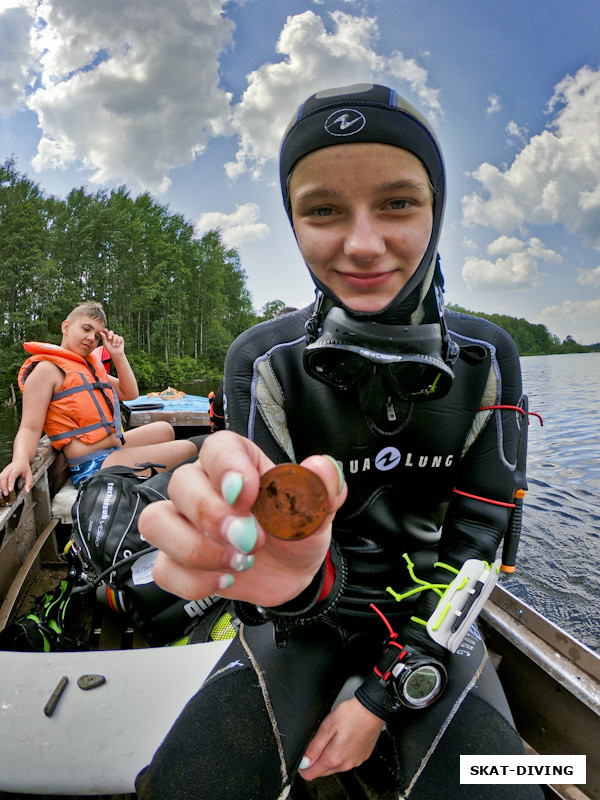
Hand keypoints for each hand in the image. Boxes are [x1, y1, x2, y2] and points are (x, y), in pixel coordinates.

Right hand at [0, 457, 32, 495]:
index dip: (10, 483)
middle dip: (4, 486)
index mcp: (16, 469)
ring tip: (2, 493)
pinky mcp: (3, 472)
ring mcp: (5, 470)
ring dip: (0, 486)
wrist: (20, 460)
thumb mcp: (29, 474)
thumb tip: (27, 491)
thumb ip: (28, 483)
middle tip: (6, 494)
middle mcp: (9, 469)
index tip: (10, 490)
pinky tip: (0, 489)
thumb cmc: (25, 468)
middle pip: (4, 477)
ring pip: (0, 477)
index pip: (12, 476)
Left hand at [99, 329, 124, 357]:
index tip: (105, 330)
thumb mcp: (105, 344)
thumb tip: (100, 332)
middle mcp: (112, 336)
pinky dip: (118, 341)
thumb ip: (103, 338)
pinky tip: (117, 345)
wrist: (116, 353)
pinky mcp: (121, 339)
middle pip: (111, 332)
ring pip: (115, 335)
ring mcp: (116, 337)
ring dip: (114, 341)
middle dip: (110, 334)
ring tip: (114, 345)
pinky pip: (120, 337)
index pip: (106, 332)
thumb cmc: (109, 349)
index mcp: (107, 337)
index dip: (106, 330)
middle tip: (109, 338)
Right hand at [138, 431, 346, 606]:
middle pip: (180, 483)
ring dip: (195, 548)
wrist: (293, 573)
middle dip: (211, 515)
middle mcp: (203, 486)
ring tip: (240, 563)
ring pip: (157, 523)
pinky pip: (163, 567)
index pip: (217, 447)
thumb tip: (322, 467)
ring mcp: (184, 523)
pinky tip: (226, 581)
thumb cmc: (297, 530)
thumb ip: (321, 487)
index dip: (226, 468)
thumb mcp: (317, 510)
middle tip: (250, 539)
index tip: (248, 495)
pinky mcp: (177, 559)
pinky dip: (193, 580)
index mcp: (238, 462)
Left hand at [298, 697, 385, 779]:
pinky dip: (341, 755)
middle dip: (316, 762)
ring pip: (335, 767)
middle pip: (323, 772)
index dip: (303, 767)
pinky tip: (343, 740)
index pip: (311, 774)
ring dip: (329, 758)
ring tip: (332, 738)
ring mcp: (355, 762)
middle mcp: (345, 764)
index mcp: (334, 758)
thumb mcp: (327, 726)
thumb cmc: (351, 714)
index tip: (302, 758)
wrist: (372, 709)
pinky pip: (347, 762)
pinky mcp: (362, 757)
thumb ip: (314, 747)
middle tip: (317, 743)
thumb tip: (304, 762)